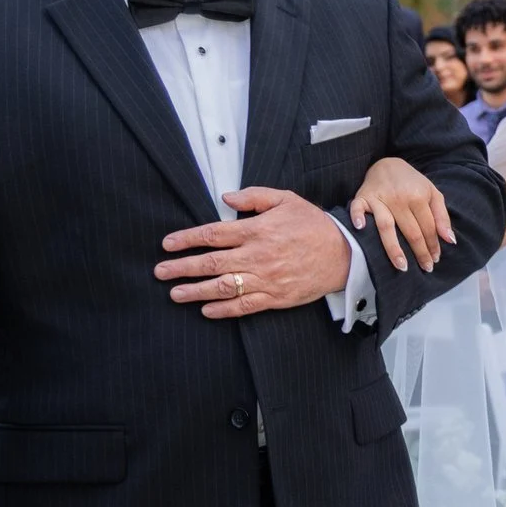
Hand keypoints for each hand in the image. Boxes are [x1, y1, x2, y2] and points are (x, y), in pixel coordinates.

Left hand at [156, 187, 348, 316]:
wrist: (344, 254)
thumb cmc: (314, 225)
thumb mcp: (287, 199)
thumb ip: (254, 197)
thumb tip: (226, 197)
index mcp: (258, 230)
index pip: (213, 235)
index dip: (187, 239)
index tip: (168, 244)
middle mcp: (258, 255)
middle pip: (211, 263)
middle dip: (182, 267)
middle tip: (160, 272)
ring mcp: (267, 279)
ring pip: (224, 286)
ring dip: (196, 291)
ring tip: (175, 294)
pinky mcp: (276, 297)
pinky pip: (245, 306)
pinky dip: (224, 309)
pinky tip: (206, 309)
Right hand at [351, 156, 453, 273]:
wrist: (387, 164)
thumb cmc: (412, 183)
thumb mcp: (432, 193)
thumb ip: (442, 216)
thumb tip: (450, 240)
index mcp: (418, 197)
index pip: (428, 227)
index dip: (433, 245)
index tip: (435, 259)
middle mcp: (399, 198)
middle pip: (411, 231)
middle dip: (420, 252)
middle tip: (426, 267)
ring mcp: (380, 198)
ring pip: (386, 226)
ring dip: (394, 248)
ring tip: (402, 266)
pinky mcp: (363, 197)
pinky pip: (357, 208)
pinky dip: (357, 216)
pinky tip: (361, 228)